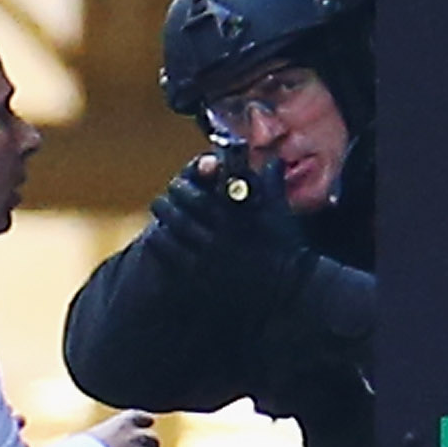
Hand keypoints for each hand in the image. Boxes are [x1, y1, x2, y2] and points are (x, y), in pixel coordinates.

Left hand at [149, 152, 305, 269]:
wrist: (288, 289)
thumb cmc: (285, 247)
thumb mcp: (278, 210)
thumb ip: (270, 181)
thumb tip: (271, 158)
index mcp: (233, 219)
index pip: (196, 198)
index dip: (181, 188)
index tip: (176, 183)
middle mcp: (217, 241)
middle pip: (179, 218)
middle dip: (166, 206)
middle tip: (160, 200)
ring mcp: (207, 264)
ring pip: (171, 241)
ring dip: (161, 227)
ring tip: (159, 221)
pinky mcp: (202, 284)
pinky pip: (171, 264)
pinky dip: (162, 251)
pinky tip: (160, 243)